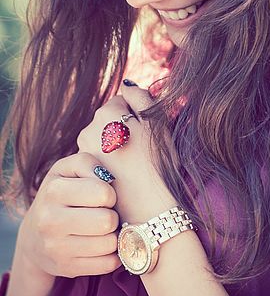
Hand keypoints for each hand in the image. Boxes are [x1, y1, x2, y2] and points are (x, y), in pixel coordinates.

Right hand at [17, 152, 121, 279]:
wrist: (34, 235)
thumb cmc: (62, 194)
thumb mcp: (68, 169)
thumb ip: (89, 163)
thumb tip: (109, 178)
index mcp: (53, 191)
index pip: (103, 193)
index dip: (110, 194)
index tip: (102, 196)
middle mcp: (50, 221)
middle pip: (107, 221)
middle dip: (112, 216)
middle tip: (103, 214)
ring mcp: (57, 248)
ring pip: (110, 244)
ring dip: (113, 236)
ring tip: (102, 230)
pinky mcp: (67, 268)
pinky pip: (108, 264)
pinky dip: (112, 254)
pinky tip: (101, 245)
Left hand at [76, 82, 177, 224]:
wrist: (149, 209)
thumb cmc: (158, 164)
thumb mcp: (157, 123)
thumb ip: (141, 97)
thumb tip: (127, 85)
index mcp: (106, 114)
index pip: (123, 101)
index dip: (139, 115)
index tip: (148, 133)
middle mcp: (89, 130)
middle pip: (111, 119)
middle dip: (126, 128)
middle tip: (143, 149)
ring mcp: (86, 152)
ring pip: (105, 138)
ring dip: (118, 144)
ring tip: (135, 164)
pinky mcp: (87, 171)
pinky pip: (101, 156)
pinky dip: (112, 161)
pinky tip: (125, 174)